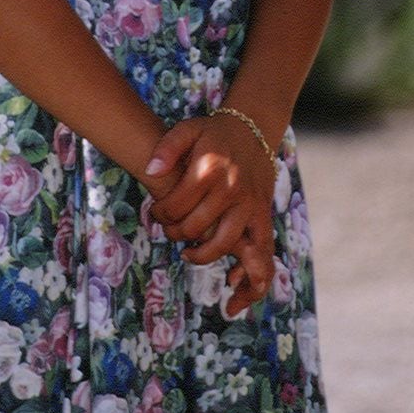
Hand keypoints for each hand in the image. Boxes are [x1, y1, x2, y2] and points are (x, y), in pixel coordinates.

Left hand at [144, 114, 276, 315]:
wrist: (253, 129)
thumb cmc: (214, 133)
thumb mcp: (187, 129)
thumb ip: (166, 148)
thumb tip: (150, 171)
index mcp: (209, 168)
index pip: (176, 205)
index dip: (160, 214)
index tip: (155, 213)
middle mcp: (231, 188)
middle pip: (196, 227)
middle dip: (175, 233)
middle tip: (168, 230)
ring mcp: (250, 204)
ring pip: (224, 244)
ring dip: (202, 255)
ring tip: (188, 253)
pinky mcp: (263, 214)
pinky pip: (260, 252)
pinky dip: (248, 273)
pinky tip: (232, 283)